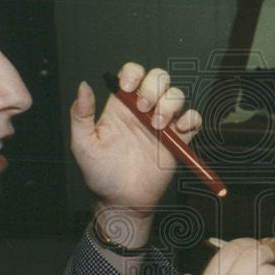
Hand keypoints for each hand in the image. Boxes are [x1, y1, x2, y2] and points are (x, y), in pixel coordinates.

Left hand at [70, 63, 201, 241]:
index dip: (134, 74)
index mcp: (121, 107)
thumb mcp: (83, 145)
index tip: (129, 88)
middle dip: (154, 87)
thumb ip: (81, 115)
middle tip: (144, 109)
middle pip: (158, 79)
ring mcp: (162, 124)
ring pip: (176, 95)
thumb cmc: (100, 175)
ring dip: (169, 104)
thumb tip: (83, 86)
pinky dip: (191, 118)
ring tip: (157, 126)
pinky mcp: (178, 141)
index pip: (131, 75)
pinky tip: (179, 130)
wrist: (122, 201)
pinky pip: (193, 120)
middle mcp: (143, 111)